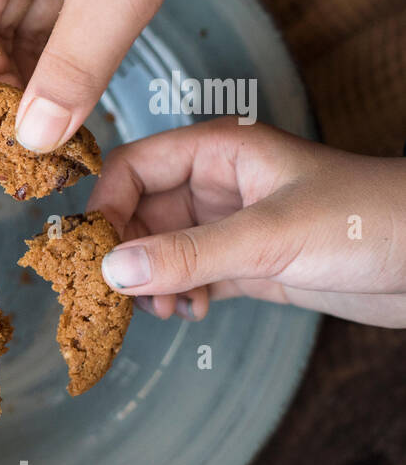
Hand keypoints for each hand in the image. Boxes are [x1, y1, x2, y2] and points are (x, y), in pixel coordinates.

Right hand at [0, 0, 326, 152]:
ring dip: (51, 83)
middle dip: (15, 91)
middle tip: (38, 152)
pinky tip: (91, 103)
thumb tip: (35, 136)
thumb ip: (76, 63)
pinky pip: (81, 24)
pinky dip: (84, 63)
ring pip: (39, 33)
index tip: (10, 140)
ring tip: (64, 139)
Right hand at [87, 118, 405, 327]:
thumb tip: (112, 271)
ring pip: (161, 249)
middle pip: (139, 213)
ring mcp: (232, 225)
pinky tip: (192, 313)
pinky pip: (190, 276)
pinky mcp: (249, 263)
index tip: (93, 253)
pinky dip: (180, 296)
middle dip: (127, 255)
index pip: (133, 168)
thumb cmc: (371, 220)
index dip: (106, 206)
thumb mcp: (271, 237)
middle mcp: (218, 184)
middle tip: (123, 296)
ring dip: (152, 282)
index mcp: (218, 151)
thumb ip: (189, 255)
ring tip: (164, 310)